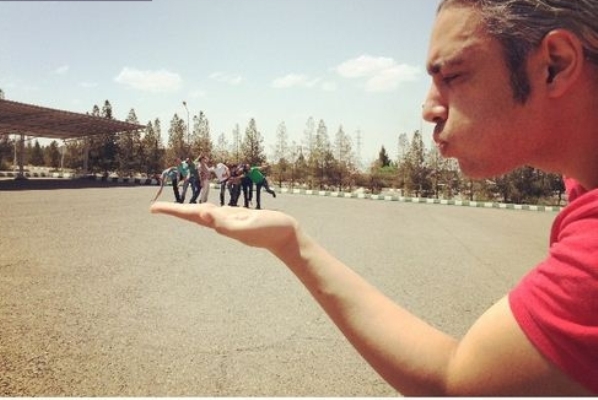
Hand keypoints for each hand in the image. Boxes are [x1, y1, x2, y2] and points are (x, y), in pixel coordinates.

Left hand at [150, 202, 299, 252]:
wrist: (288, 237)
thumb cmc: (270, 230)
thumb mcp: (248, 225)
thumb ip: (226, 223)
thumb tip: (204, 216)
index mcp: (220, 223)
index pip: (191, 215)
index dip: (173, 211)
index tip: (153, 209)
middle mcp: (222, 222)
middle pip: (193, 215)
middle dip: (175, 211)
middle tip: (155, 209)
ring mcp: (231, 221)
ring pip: (204, 214)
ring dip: (188, 211)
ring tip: (174, 210)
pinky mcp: (240, 218)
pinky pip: (217, 213)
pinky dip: (206, 210)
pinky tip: (206, 211)